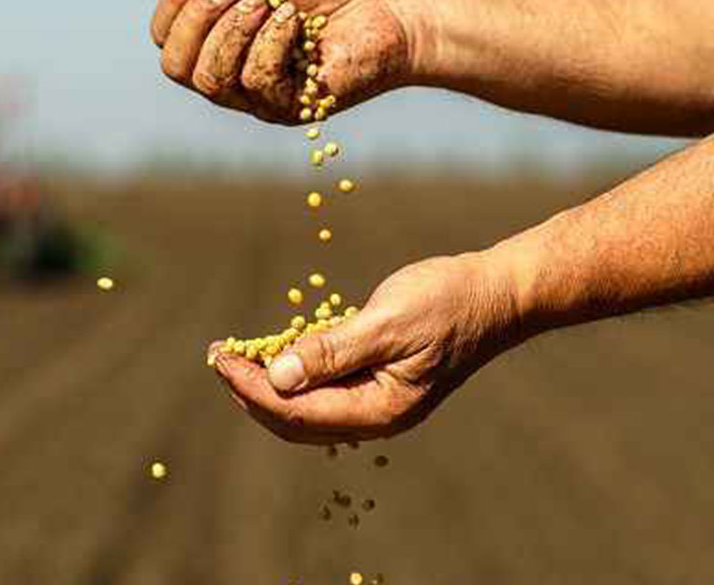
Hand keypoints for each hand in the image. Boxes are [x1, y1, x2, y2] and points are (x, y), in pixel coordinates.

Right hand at [138, 0, 414, 123]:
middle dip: (198, 19)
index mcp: (219, 42)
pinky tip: (295, 23)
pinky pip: (255, 82)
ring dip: (234, 30)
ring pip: (209, 79)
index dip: (174, 6)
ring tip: (272, 2)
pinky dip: (270, 43)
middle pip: (175, 66)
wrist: (388, 4)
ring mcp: (259, 97)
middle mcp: (232, 76)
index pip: (165, 41)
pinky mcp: (290, 109)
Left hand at [208, 252, 526, 443]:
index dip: (251, 387)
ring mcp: (379, 402)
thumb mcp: (388, 322)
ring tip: (235, 357)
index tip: (218, 358)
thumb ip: (332, 351)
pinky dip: (296, 373)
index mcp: (380, 410)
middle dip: (251, 390)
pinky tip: (276, 352)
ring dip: (269, 384)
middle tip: (217, 357)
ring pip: (308, 408)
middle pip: (296, 420)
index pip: (297, 412)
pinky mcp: (380, 382)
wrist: (497, 294)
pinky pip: (326, 390)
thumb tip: (277, 378)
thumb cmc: (448, 301)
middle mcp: (377, 416)